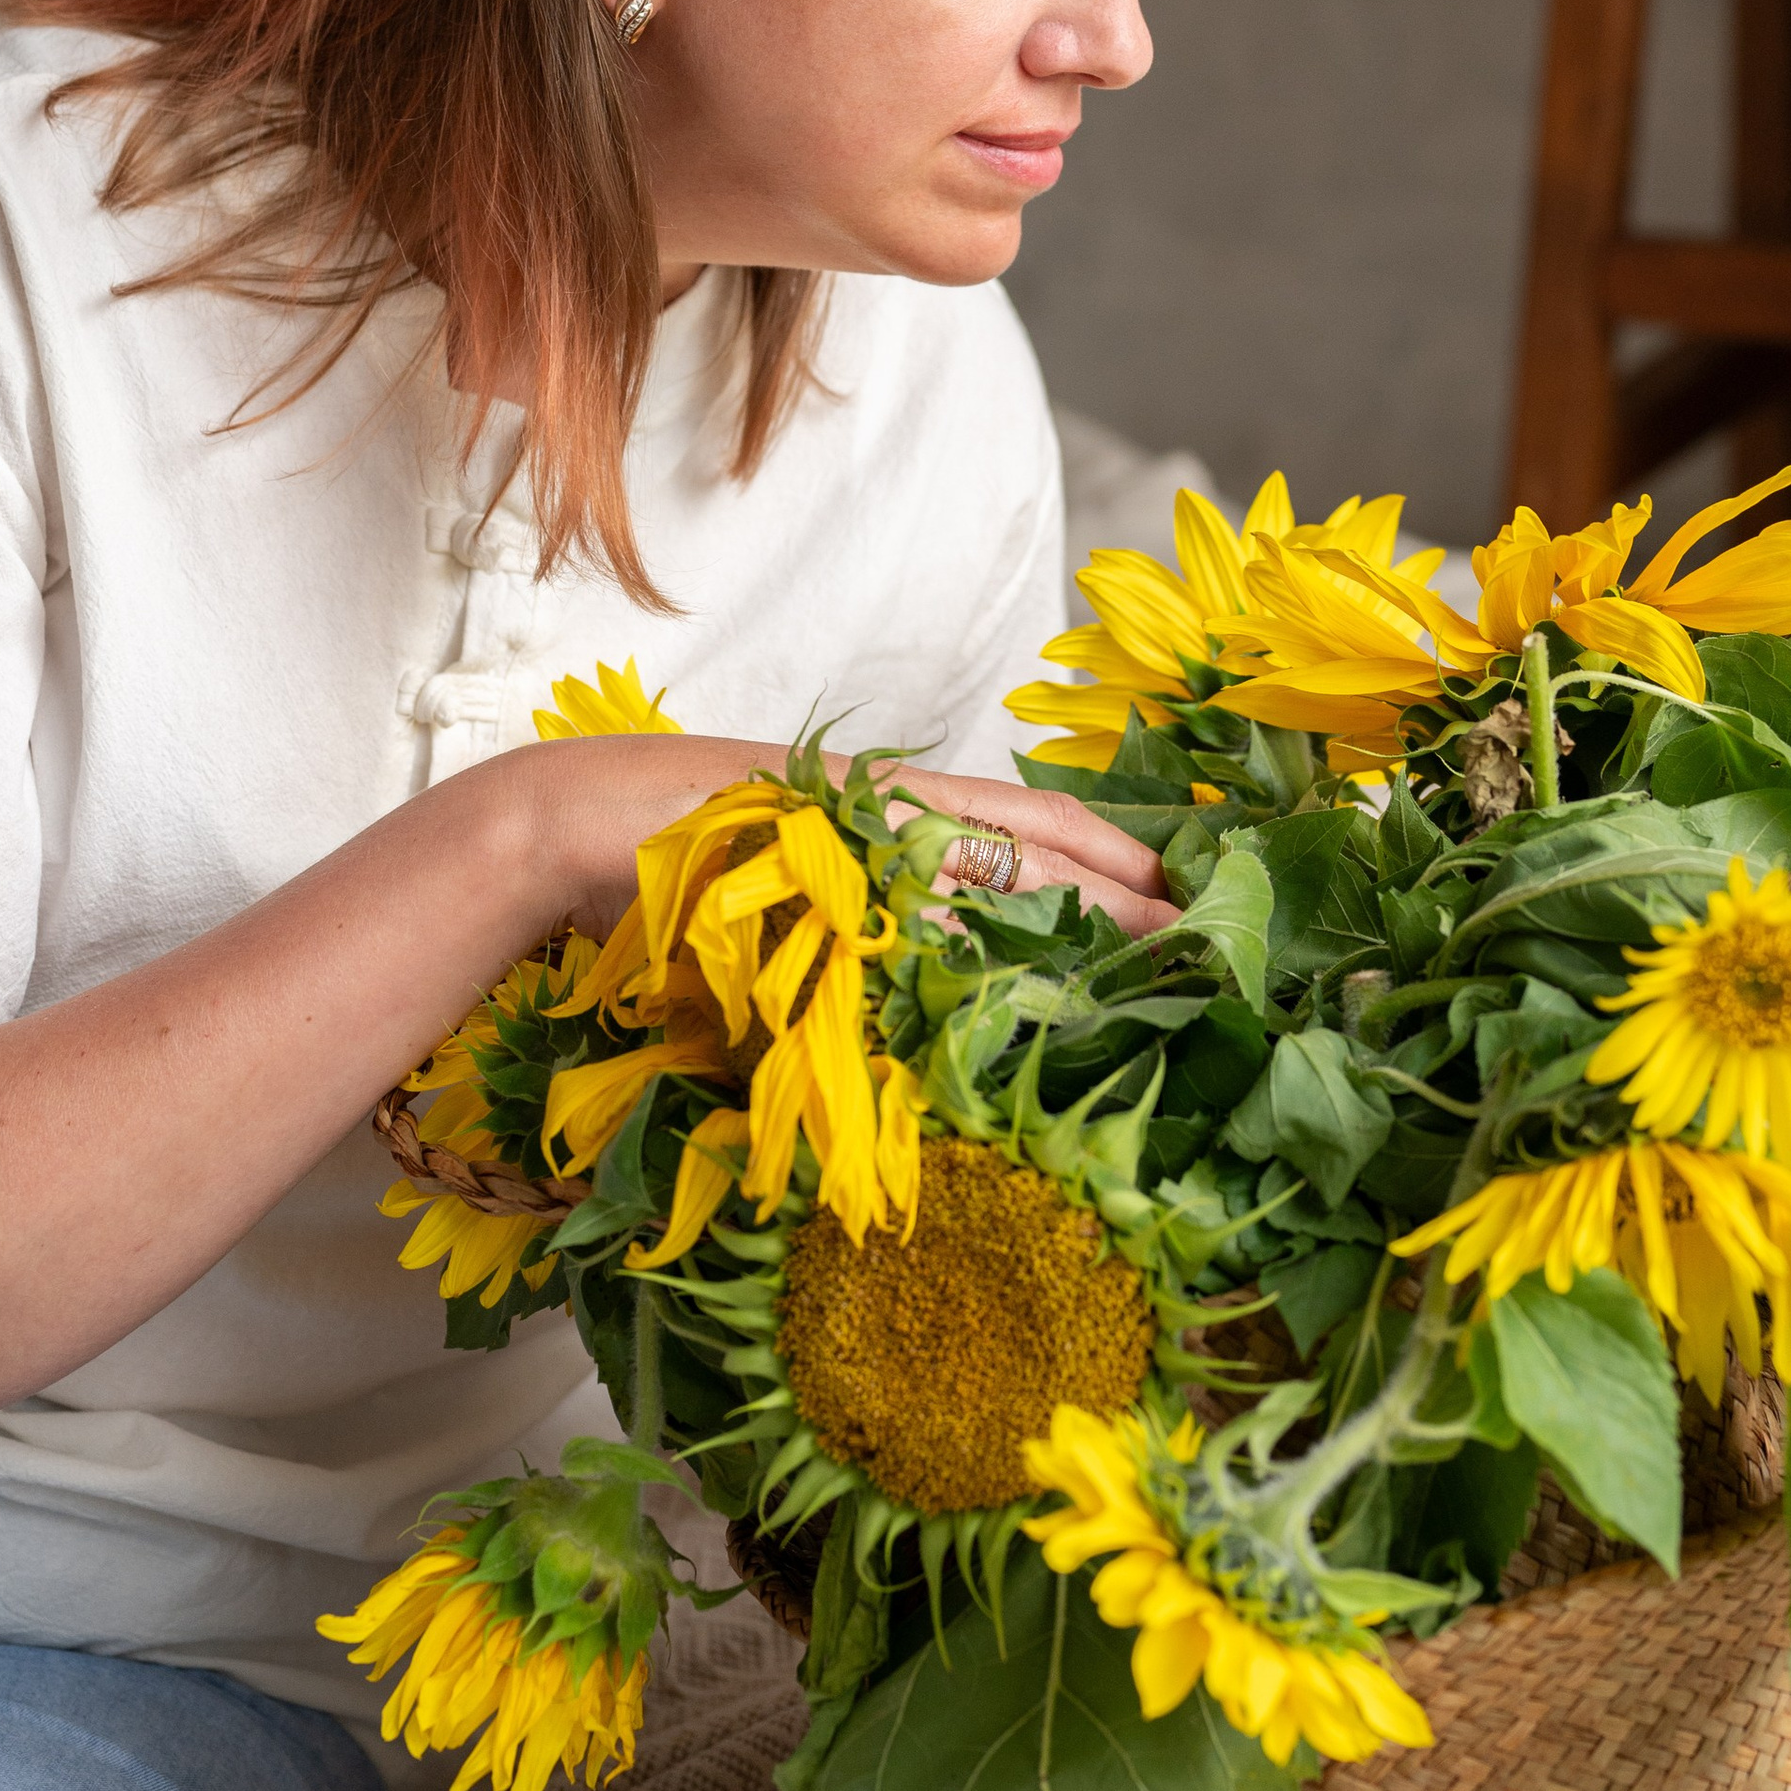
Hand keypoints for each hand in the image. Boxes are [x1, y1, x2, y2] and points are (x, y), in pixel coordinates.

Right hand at [492, 735, 1172, 944]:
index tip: (1186, 883)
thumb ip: (872, 906)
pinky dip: (978, 965)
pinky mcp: (822, 889)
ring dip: (1080, 929)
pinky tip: (1034, 993)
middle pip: (1042, 853)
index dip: (1115, 850)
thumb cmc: (686, 847)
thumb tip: (933, 962)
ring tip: (1158, 961)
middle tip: (1209, 933)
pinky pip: (918, 935)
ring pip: (999, 889)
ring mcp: (860, 848)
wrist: (580, 818)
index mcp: (899, 797)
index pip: (1037, 817)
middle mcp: (896, 813)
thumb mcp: (800, 864)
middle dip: (1130, 894)